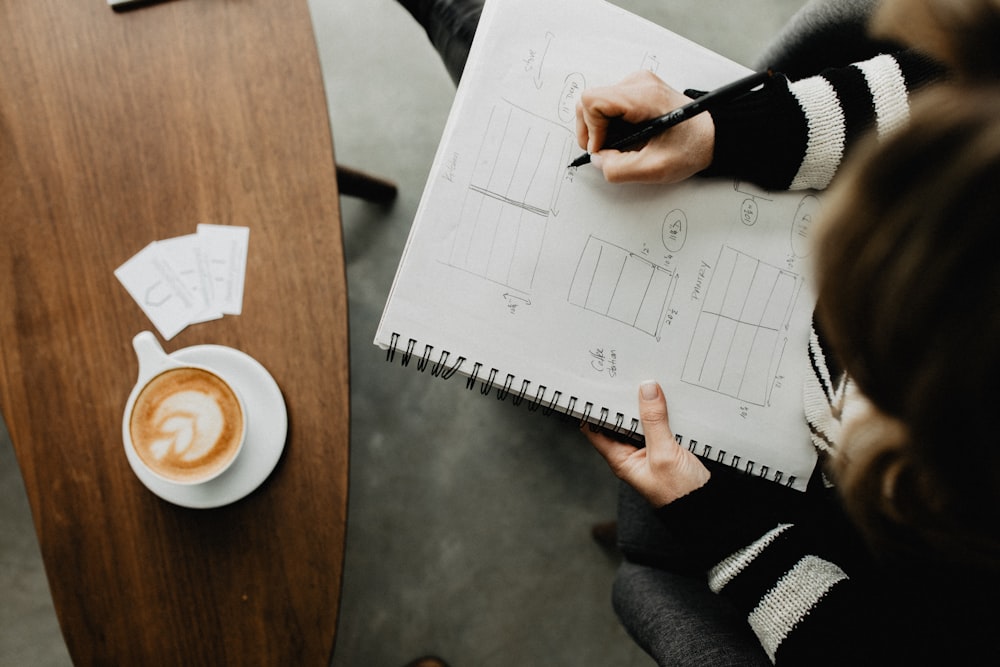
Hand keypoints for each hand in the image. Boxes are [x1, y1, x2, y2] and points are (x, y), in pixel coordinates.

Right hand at [575, 70, 714, 183]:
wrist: (712, 134)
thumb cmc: (692, 146)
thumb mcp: (656, 168)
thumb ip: (619, 169)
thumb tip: (597, 159)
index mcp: (643, 97)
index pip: (593, 101)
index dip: (590, 129)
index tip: (602, 148)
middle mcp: (637, 83)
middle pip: (589, 101)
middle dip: (590, 130)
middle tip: (605, 151)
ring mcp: (636, 84)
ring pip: (595, 103)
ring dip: (599, 129)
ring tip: (617, 146)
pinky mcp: (635, 90)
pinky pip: (607, 105)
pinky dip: (607, 125)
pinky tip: (624, 137)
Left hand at [584, 380, 709, 505]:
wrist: (708, 506)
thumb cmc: (680, 493)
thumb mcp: (664, 454)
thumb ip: (654, 422)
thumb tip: (646, 391)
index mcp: (621, 458)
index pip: (595, 429)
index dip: (594, 408)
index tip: (597, 387)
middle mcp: (632, 453)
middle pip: (620, 420)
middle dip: (623, 401)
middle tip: (626, 378)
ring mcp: (650, 449)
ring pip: (641, 420)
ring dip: (645, 405)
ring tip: (647, 383)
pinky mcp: (667, 447)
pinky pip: (660, 424)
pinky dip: (662, 412)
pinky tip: (667, 399)